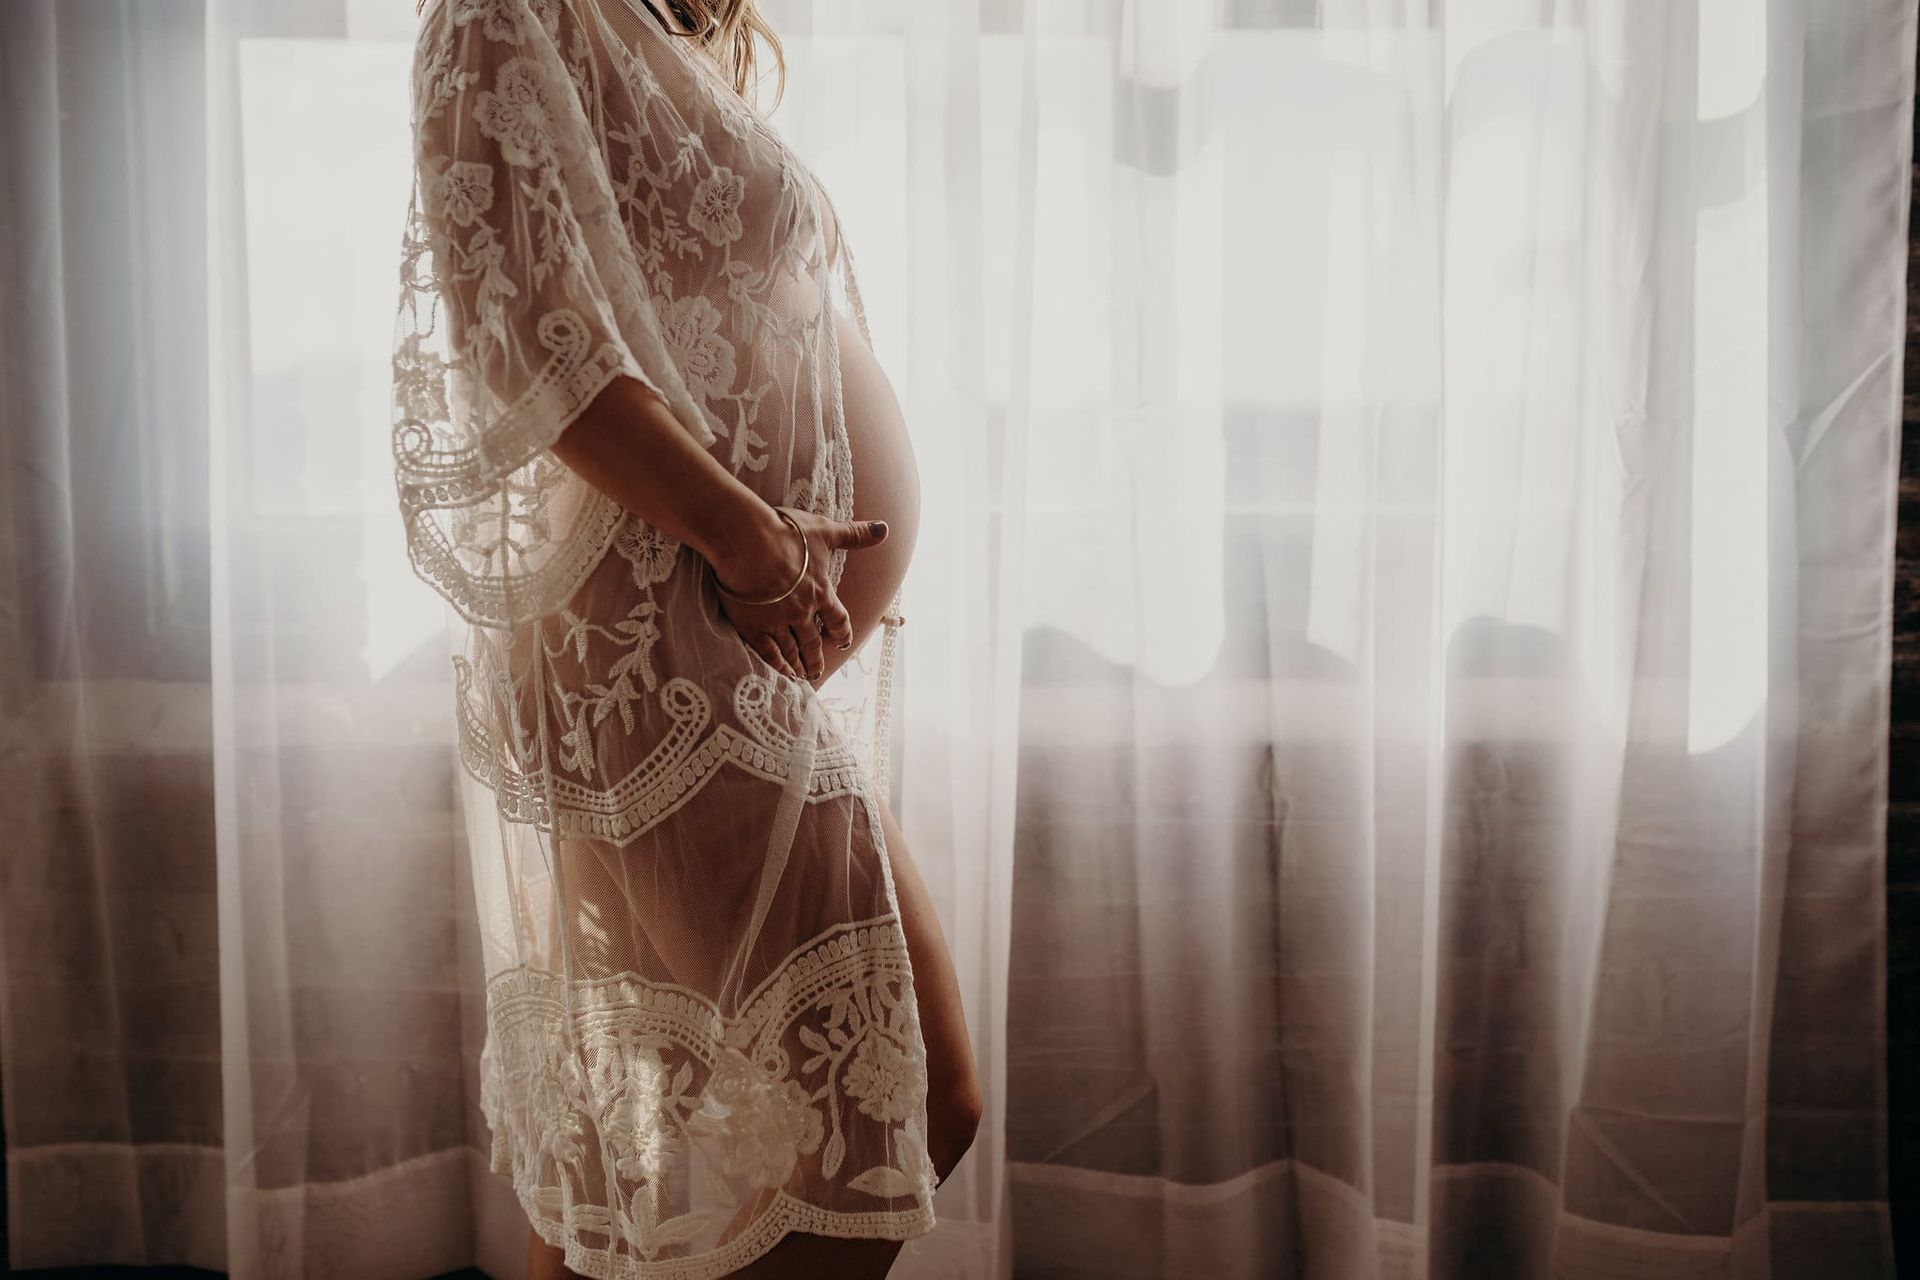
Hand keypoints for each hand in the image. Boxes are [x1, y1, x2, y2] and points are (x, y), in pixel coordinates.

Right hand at [709, 505, 888, 682]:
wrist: (747, 540)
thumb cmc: (786, 533)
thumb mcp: (825, 531)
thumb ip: (854, 534)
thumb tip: (884, 529)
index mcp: (821, 592)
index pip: (837, 620)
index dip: (841, 633)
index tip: (843, 643)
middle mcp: (803, 612)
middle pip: (813, 642)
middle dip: (817, 657)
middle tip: (818, 670)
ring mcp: (778, 622)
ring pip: (792, 650)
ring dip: (799, 664)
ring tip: (802, 676)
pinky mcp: (754, 627)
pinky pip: (769, 653)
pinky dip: (777, 664)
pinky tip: (782, 672)